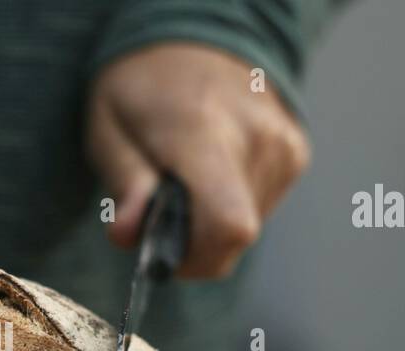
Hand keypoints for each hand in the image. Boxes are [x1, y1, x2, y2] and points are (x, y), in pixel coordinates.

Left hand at [88, 43, 310, 278]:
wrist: (194, 38)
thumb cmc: (140, 88)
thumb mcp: (108, 129)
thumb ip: (124, 184)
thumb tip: (129, 236)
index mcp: (203, 132)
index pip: (229, 226)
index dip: (197, 259)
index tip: (163, 250)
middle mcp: (256, 138)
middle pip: (236, 236)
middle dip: (193, 240)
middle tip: (161, 207)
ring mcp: (284, 145)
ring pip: (248, 226)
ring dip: (210, 221)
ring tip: (187, 176)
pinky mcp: (296, 153)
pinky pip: (262, 207)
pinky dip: (231, 202)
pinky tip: (213, 168)